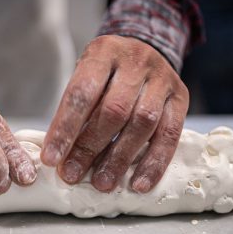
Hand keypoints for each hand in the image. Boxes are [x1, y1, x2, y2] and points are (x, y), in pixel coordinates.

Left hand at [41, 35, 188, 192]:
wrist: (145, 50)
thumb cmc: (106, 74)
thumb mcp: (86, 78)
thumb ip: (76, 111)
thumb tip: (60, 156)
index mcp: (103, 53)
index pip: (81, 94)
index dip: (64, 129)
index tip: (51, 159)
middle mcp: (135, 62)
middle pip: (113, 110)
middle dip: (89, 148)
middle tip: (72, 175)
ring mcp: (162, 79)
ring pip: (142, 123)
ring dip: (119, 159)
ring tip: (102, 184)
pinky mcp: (181, 98)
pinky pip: (169, 134)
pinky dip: (153, 163)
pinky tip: (138, 184)